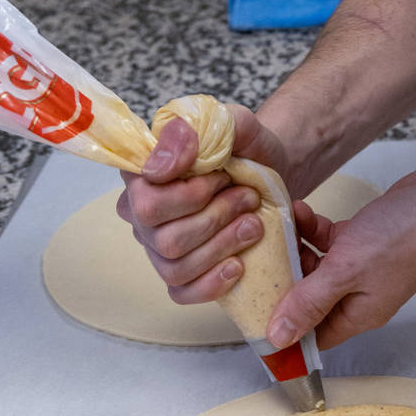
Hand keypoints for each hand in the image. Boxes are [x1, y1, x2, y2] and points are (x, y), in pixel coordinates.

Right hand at [116, 104, 290, 303]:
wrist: (274, 170)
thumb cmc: (246, 147)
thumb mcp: (230, 122)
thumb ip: (196, 128)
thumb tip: (160, 164)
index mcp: (143, 174)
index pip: (144, 197)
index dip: (188, 193)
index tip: (224, 173)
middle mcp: (141, 214)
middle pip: (163, 237)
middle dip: (216, 217)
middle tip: (248, 198)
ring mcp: (158, 248)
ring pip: (175, 266)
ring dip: (222, 246)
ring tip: (254, 224)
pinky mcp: (182, 274)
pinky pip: (181, 293)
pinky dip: (211, 284)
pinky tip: (238, 265)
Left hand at [266, 160, 415, 349]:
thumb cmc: (404, 238)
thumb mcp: (346, 271)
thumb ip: (309, 301)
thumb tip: (278, 338)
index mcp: (357, 313)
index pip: (311, 334)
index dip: (283, 327)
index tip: (252, 307)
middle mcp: (359, 293)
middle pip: (309, 297)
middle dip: (283, 278)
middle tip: (257, 257)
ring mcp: (363, 265)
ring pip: (316, 264)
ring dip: (295, 247)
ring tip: (276, 226)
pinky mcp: (366, 238)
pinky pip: (330, 239)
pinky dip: (313, 228)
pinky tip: (301, 211)